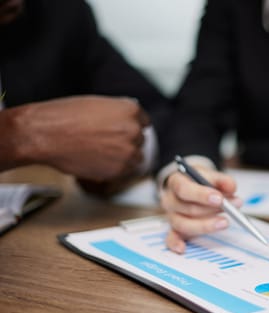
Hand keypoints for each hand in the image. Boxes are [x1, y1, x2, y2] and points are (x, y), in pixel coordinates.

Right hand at [0, 95, 148, 180]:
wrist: (45, 135)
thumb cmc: (64, 117)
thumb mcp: (97, 104)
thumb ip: (118, 113)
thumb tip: (127, 122)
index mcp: (131, 110)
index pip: (143, 121)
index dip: (131, 126)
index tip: (123, 131)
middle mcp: (134, 130)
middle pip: (139, 140)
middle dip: (126, 142)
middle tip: (105, 142)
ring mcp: (128, 151)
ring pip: (135, 157)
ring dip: (123, 157)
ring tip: (101, 153)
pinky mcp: (119, 170)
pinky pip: (124, 171)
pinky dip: (114, 168)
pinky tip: (97, 160)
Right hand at [160, 166, 240, 252]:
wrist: (188, 185)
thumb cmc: (198, 181)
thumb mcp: (210, 175)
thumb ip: (221, 180)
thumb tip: (231, 187)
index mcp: (176, 182)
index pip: (184, 189)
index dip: (201, 195)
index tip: (219, 199)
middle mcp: (170, 200)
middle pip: (187, 208)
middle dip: (211, 210)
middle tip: (230, 208)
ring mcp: (171, 216)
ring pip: (183, 224)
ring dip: (205, 225)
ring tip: (224, 222)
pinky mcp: (174, 229)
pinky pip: (171, 238)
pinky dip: (175, 244)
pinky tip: (183, 248)